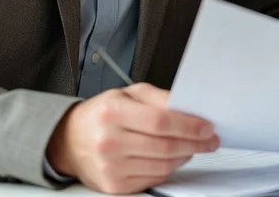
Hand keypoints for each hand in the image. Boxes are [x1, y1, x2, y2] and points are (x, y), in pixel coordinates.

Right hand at [46, 83, 218, 193]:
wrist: (69, 140)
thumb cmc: (101, 114)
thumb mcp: (127, 93)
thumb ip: (158, 97)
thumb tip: (187, 107)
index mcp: (112, 112)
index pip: (160, 121)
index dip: (189, 126)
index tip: (207, 127)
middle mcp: (109, 141)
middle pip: (165, 146)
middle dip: (195, 143)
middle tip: (210, 140)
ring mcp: (110, 167)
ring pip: (162, 165)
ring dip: (184, 157)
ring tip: (192, 147)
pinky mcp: (113, 185)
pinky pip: (153, 179)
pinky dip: (168, 169)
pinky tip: (172, 159)